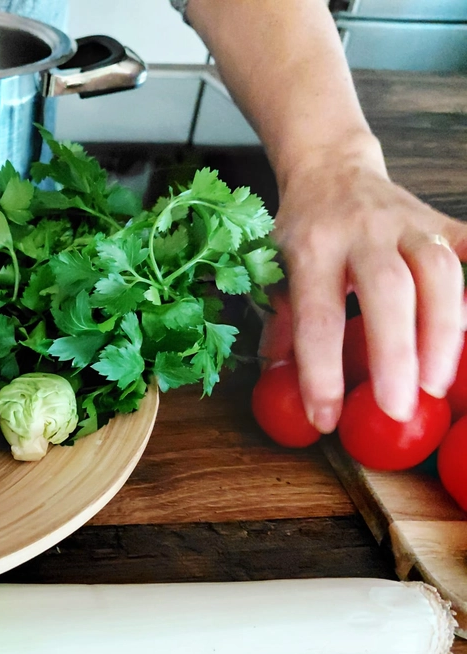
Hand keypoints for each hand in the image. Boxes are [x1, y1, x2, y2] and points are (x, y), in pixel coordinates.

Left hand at [259, 134, 466, 432]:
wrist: (331, 170)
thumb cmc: (303, 233)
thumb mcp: (273, 270)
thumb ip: (281, 324)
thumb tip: (281, 384)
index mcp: (311, 249)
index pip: (316, 316)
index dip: (320, 371)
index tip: (326, 418)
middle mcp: (361, 232)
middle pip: (388, 290)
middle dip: (396, 353)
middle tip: (398, 408)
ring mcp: (408, 223)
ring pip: (440, 270)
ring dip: (445, 331)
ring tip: (436, 385)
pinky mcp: (441, 222)